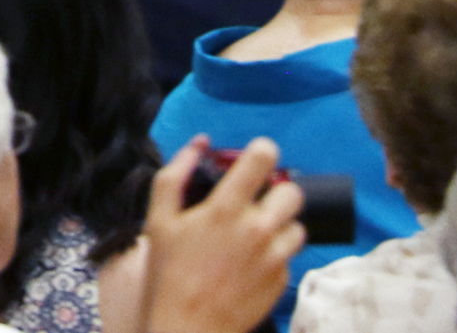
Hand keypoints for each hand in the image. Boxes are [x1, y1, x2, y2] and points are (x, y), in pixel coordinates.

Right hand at [143, 136, 305, 332]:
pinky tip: (252, 263)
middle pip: (293, 192)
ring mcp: (274, 257)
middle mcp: (258, 229)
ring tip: (257, 234)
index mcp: (227, 208)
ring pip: (298, 226)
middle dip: (276, 191)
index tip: (255, 158)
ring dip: (280, 224)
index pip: (264, 158)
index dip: (262, 151)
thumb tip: (199, 143)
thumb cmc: (169, 273)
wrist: (189, 328)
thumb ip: (176, 174)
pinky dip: (275, 255)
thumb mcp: (158, 219)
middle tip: (257, 202)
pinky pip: (289, 257)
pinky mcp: (282, 280)